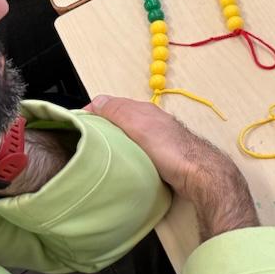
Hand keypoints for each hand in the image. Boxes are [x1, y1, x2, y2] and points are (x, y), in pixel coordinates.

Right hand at [87, 96, 259, 239]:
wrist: (198, 173)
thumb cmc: (170, 149)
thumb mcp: (140, 125)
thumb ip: (119, 111)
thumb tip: (97, 100)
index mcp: (143, 110)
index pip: (111, 105)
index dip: (93, 113)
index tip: (76, 127)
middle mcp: (149, 120)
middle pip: (117, 120)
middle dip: (100, 127)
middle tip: (83, 142)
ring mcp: (154, 137)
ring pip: (125, 135)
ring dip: (111, 140)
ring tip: (97, 153)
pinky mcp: (158, 154)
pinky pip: (134, 148)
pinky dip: (123, 151)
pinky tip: (118, 161)